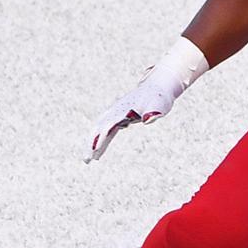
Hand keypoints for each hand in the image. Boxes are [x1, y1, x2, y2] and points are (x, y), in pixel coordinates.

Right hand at [84, 37, 207, 162]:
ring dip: (93, 142)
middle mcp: (116, 110)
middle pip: (98, 128)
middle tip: (86, 160)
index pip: (108, 125)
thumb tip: (148, 119)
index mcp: (124, 109)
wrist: (159, 86)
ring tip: (90, 159)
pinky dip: (102, 139)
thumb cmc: (160, 98)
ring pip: (100, 128)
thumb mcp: (160, 106)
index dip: (101, 138)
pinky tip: (100, 149)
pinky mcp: (120, 114)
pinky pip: (107, 129)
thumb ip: (154, 113)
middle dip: (91, 144)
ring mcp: (116, 112)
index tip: (94, 151)